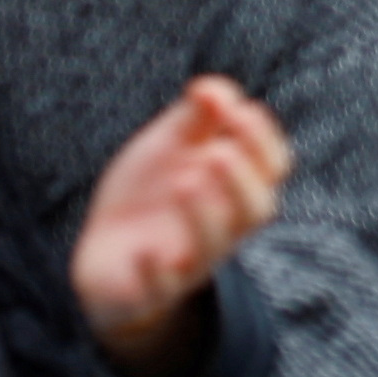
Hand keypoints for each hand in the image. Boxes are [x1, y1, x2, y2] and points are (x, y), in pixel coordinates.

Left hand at [75, 77, 292, 375]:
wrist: (106, 259)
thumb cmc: (146, 196)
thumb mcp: (167, 149)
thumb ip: (194, 118)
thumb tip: (212, 87)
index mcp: (232, 188)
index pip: (271, 167)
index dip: (262, 140)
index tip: (237, 111)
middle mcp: (220, 227)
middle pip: (257, 211)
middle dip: (243, 181)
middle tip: (218, 154)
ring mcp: (188, 261)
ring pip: (214, 247)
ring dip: (206, 215)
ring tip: (186, 182)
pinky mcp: (151, 289)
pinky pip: (163, 287)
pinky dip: (156, 271)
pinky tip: (145, 252)